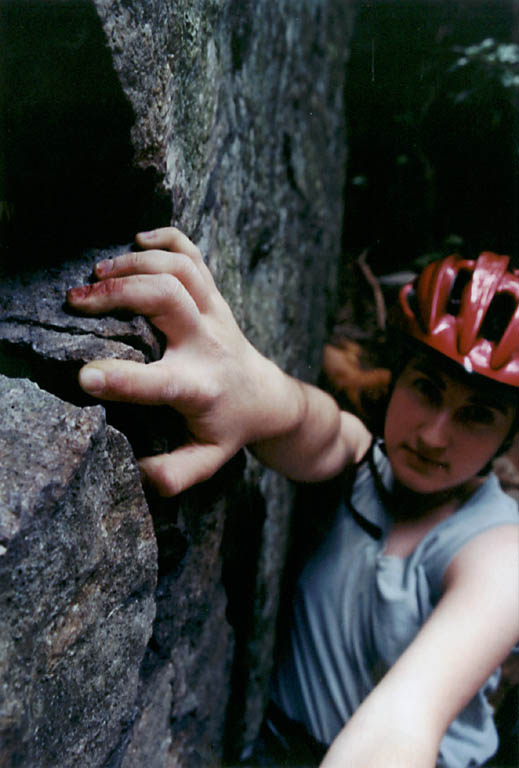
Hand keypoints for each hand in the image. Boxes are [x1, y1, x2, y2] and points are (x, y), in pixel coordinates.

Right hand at [67, 227, 298, 494]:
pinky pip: (196, 255)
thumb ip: (173, 475)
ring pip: (180, 269)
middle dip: (119, 294)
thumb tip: (137, 475)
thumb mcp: (205, 461)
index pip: (157, 382)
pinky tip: (137, 240)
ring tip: (97, 273)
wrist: (268, 398)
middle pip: (167, 299)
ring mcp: (214, 315)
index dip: (119, 379)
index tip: (83, 376)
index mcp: (199, 388)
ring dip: (135, 263)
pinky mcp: (215, 298)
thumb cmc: (229, 429)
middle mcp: (208, 344)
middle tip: (76, 302)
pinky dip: (168, 238)